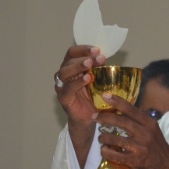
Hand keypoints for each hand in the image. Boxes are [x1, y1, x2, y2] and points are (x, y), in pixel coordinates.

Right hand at [54, 45, 106, 164]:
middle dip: (83, 56)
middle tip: (97, 56)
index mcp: (71, 67)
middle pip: (68, 60)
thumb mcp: (98, 80)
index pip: (73, 52)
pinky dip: (77, 83)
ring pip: (64, 72)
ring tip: (90, 64)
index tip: (98, 50)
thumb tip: (107, 56)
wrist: (89, 119)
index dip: (83, 49)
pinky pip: (67, 89)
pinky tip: (87, 79)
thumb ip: (99, 69)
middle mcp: (63, 75)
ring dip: (78, 66)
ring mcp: (61, 86)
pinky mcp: (63, 98)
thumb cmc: (93, 97)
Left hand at [95, 94, 168, 168]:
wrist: (166, 166)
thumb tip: (118, 110)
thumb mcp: (151, 129)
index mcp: (149, 123)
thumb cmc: (156, 145)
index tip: (105, 95)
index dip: (117, 101)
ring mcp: (140, 147)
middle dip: (105, 118)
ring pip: (115, 139)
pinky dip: (106, 152)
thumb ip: (138, 121)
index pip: (131, 109)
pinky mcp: (135, 160)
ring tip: (100, 138)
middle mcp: (146, 133)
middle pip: (121, 122)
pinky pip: (115, 155)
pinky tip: (104, 151)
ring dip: (104, 137)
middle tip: (94, 116)